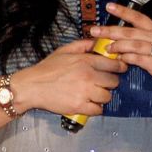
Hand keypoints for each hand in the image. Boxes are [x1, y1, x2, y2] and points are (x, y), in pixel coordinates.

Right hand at [12, 39, 126, 115]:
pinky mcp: (79, 106)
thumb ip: (84, 44)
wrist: (32, 86)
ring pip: (107, 97)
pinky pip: (98, 110)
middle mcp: (88, 76)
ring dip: (103, 96)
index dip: (120, 67)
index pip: (115, 65)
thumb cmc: (48, 68)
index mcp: (86, 61)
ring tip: (95, 94)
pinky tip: (89, 103)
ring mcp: (85, 92)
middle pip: (114, 82)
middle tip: (103, 83)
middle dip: (110, 83)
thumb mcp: (65, 50)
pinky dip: (95, 108)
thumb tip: (98, 41)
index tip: (119, 69)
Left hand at [91, 4, 151, 92]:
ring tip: (105, 47)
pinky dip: (128, 59)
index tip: (108, 6)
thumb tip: (121, 38)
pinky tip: (120, 60)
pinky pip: (140, 59)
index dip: (122, 11)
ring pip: (134, 44)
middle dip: (110, 30)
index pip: (137, 17)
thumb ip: (142, 39)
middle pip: (130, 31)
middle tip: (94, 30)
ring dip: (118, 45)